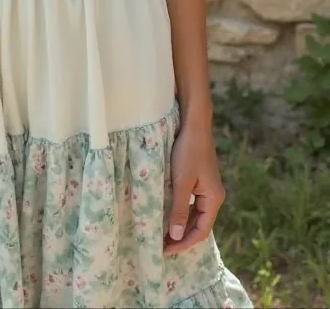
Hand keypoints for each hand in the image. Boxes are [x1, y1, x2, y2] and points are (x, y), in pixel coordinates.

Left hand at [164, 122, 224, 255]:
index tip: (165, 250)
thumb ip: (179, 209)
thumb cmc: (188, 151)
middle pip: (200, 224)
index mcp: (213, 199)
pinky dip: (182, 212)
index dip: (184, 243)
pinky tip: (169, 214)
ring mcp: (208, 187)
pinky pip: (193, 203)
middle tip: (161, 245)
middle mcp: (214, 196)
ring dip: (181, 225)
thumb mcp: (181, 182)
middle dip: (182, 236)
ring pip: (196, 214)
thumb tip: (177, 235)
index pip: (201, 231)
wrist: (194, 124)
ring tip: (163, 233)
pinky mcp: (201, 179)